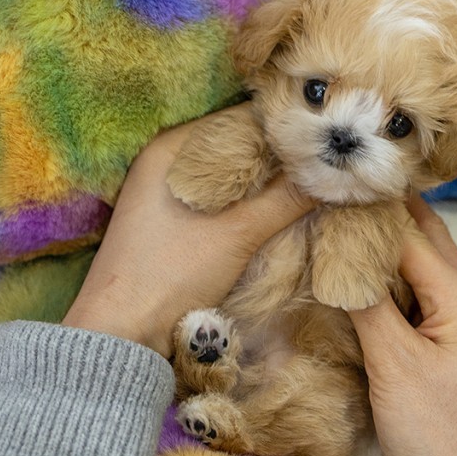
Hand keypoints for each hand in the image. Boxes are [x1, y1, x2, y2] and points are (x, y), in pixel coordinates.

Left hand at [63, 109, 313, 357]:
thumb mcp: (237, 235)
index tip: (324, 143)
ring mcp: (166, 194)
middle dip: (278, 158)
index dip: (284, 131)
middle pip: (236, 148)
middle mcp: (165, 163)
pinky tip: (277, 212)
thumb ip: (287, 200)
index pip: (239, 120)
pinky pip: (220, 200)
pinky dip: (247, 203)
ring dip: (264, 184)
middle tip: (325, 166)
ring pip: (230, 177)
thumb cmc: (170, 275)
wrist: (121, 335)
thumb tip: (335, 174)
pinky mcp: (171, 223)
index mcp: (170, 149)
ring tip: (309, 187)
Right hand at [348, 198, 456, 455]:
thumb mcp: (395, 366)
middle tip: (336, 188)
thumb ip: (368, 302)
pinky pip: (413, 302)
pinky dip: (384, 283)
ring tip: (336, 220)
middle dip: (382, 217)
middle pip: (423, 244)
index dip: (370, 212)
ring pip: (417, 271)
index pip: (412, 237)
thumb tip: (339, 246)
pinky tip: (352, 276)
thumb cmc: (436, 440)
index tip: (331, 185)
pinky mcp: (444, 353)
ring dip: (381, 248)